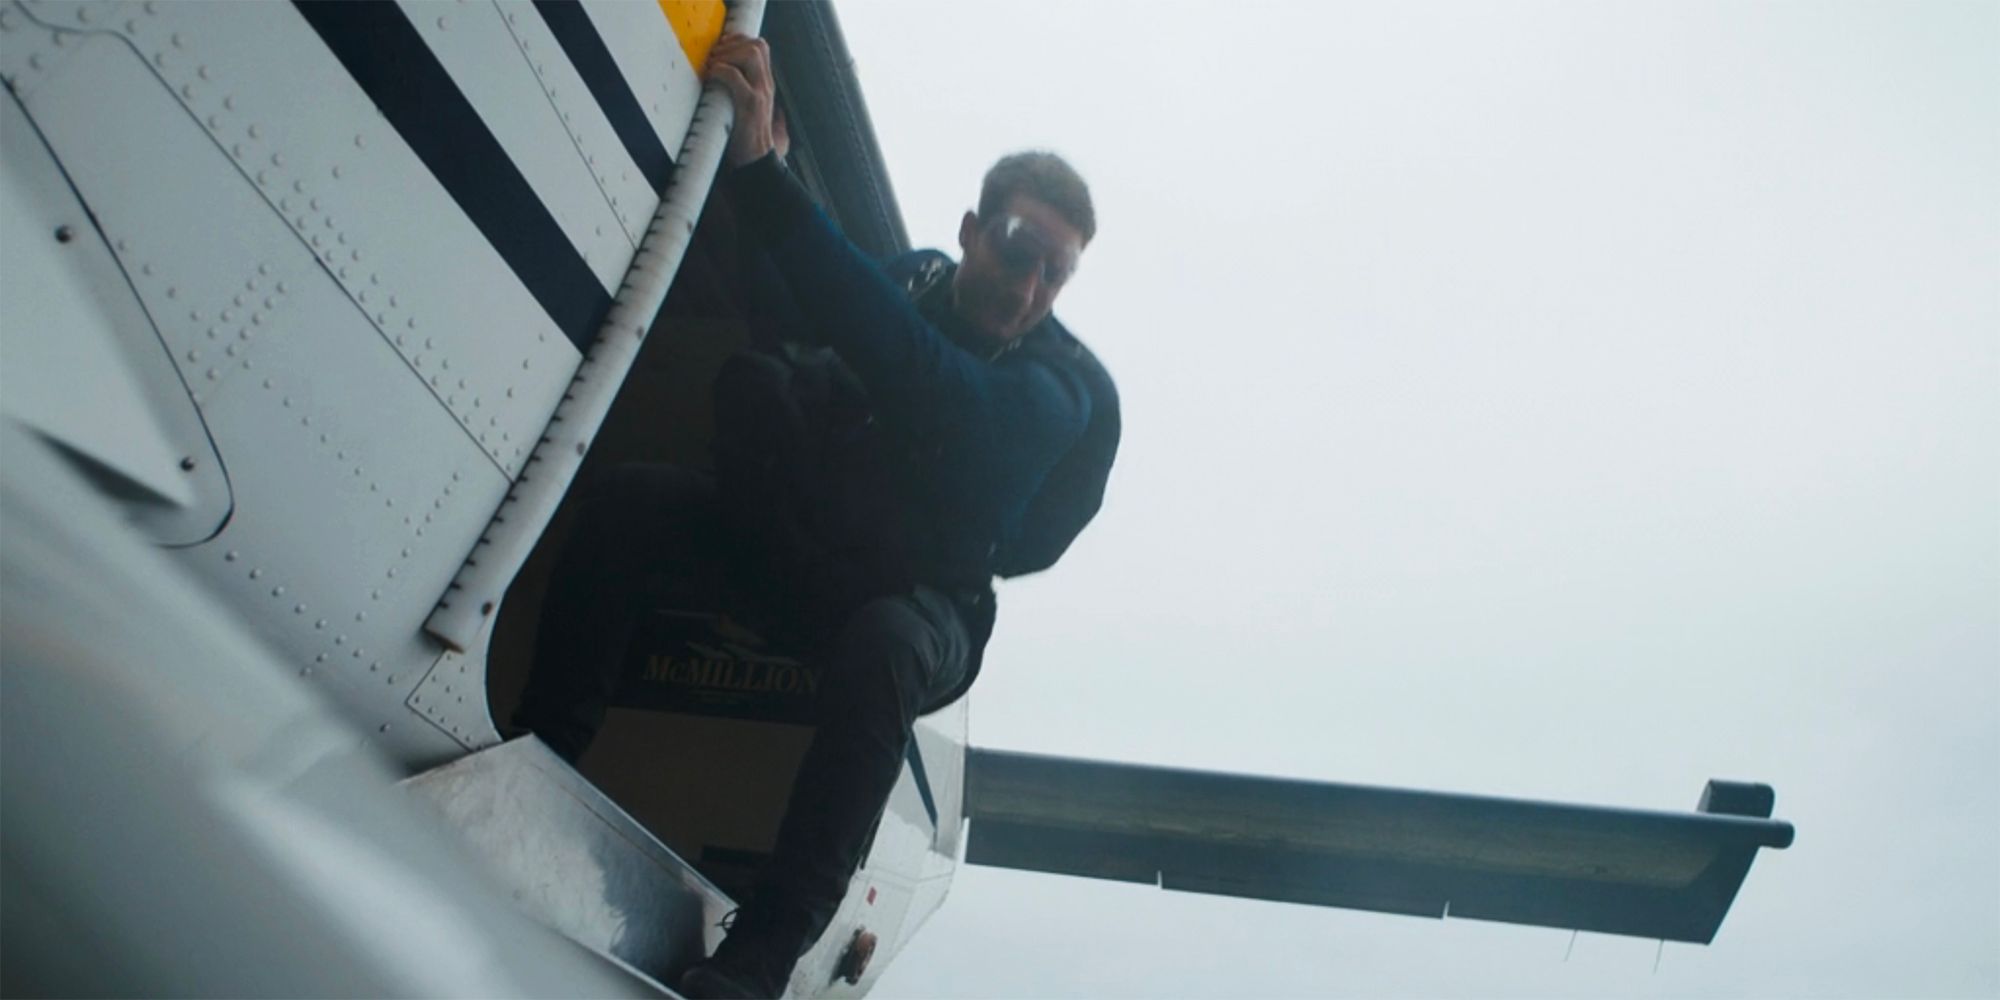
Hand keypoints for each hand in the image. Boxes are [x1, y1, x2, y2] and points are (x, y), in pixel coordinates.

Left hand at [707, 33, 787, 166]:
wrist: (756, 163)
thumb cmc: (747, 141)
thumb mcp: (753, 113)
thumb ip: (750, 98)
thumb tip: (738, 87)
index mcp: (765, 85)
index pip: (760, 47)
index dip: (739, 41)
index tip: (721, 48)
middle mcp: (766, 86)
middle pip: (757, 45)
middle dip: (732, 44)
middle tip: (715, 57)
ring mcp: (760, 94)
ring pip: (750, 54)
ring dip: (727, 55)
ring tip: (713, 66)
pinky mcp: (750, 104)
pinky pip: (734, 75)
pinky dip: (719, 71)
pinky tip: (711, 78)